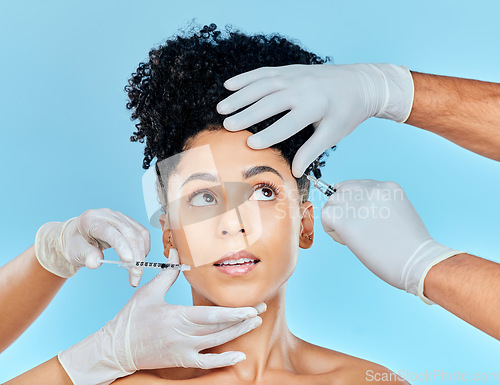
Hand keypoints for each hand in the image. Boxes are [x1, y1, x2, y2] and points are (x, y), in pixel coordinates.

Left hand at [34, 208, 148, 285]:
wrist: (78, 237)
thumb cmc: (76, 244)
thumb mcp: (74, 252)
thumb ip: (85, 256)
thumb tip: (96, 262)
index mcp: (91, 220)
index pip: (110, 232)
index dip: (122, 246)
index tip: (129, 261)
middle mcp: (108, 215)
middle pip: (128, 233)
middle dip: (135, 256)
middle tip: (136, 276)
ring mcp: (120, 217)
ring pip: (138, 234)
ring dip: (142, 254)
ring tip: (137, 272)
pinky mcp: (129, 222)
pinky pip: (142, 234)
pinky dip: (144, 248)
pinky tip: (139, 260)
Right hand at [58, 249, 265, 384]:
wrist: (117, 348)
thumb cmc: (131, 318)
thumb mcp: (149, 292)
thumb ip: (167, 272)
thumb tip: (177, 253)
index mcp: (176, 316)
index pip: (212, 316)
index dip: (234, 312)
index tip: (252, 306)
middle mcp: (183, 335)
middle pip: (220, 329)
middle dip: (243, 319)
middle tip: (261, 309)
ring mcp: (183, 350)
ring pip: (217, 343)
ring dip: (238, 334)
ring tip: (254, 323)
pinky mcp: (181, 360)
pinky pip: (206, 363)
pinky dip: (223, 360)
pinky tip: (239, 356)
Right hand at [217, 63, 413, 176]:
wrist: (361, 83)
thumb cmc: (347, 112)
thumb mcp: (333, 134)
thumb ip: (312, 151)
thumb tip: (295, 172)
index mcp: (314, 107)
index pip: (286, 124)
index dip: (268, 136)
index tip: (249, 145)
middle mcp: (301, 88)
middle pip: (268, 103)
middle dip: (246, 115)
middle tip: (227, 126)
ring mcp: (294, 76)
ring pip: (261, 85)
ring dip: (240, 96)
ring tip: (221, 108)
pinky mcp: (290, 69)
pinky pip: (264, 72)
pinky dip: (245, 77)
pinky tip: (229, 84)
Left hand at [320, 180, 461, 302]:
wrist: (416, 261)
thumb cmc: (411, 248)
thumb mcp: (400, 215)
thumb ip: (381, 208)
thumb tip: (360, 214)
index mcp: (388, 188)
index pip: (361, 187)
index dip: (357, 204)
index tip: (363, 220)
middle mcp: (371, 188)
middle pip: (343, 190)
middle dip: (345, 209)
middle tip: (356, 229)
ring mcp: (356, 200)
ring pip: (332, 203)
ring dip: (337, 219)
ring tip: (354, 237)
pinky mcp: (343, 215)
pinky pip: (325, 216)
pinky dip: (331, 229)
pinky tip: (346, 240)